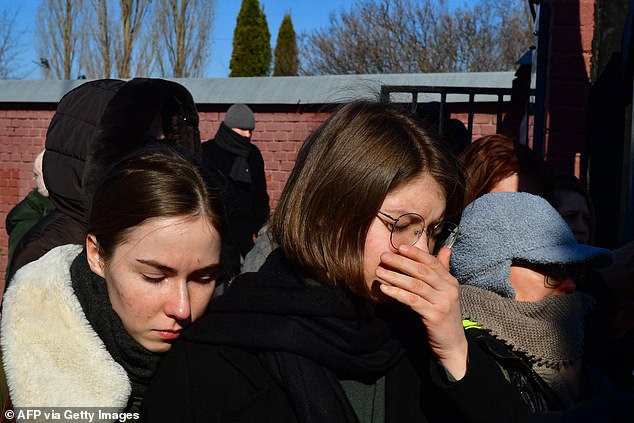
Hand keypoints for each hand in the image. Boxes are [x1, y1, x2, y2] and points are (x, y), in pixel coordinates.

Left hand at [376, 245, 467, 378]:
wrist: (452, 343)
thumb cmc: (444, 315)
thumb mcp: (446, 292)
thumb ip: (443, 271)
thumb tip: (445, 250)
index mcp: (451, 281)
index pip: (432, 263)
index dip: (416, 254)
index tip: (399, 247)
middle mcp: (448, 290)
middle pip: (422, 272)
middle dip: (402, 262)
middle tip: (384, 256)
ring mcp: (442, 303)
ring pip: (415, 285)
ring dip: (395, 277)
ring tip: (380, 271)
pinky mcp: (434, 315)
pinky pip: (412, 301)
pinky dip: (398, 293)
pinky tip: (385, 289)